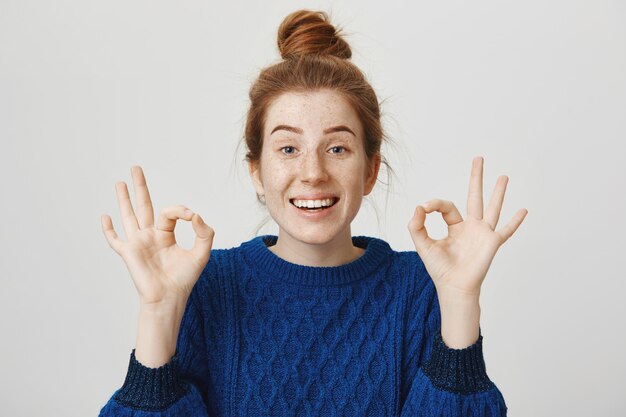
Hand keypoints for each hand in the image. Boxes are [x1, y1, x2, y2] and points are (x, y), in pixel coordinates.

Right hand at [101, 166, 214, 306]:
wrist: (169, 298)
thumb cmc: (184, 279)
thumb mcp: (202, 253)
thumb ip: (204, 232)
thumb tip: (196, 215)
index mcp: (166, 235)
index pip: (170, 212)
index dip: (181, 210)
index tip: (192, 216)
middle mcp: (150, 236)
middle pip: (144, 206)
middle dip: (140, 187)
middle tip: (136, 168)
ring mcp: (138, 244)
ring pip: (128, 216)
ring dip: (123, 199)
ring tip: (119, 182)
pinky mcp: (129, 253)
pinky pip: (115, 240)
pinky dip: (108, 229)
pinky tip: (104, 217)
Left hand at [407, 156, 527, 298]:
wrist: (454, 287)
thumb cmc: (440, 269)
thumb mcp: (423, 245)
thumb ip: (417, 226)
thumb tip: (418, 206)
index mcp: (455, 227)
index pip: (447, 206)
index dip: (434, 204)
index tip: (424, 208)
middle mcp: (471, 227)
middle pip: (474, 197)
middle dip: (476, 178)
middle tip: (478, 158)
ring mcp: (483, 233)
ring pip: (492, 207)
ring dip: (498, 192)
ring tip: (503, 176)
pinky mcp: (491, 242)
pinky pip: (506, 230)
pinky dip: (515, 221)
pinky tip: (524, 210)